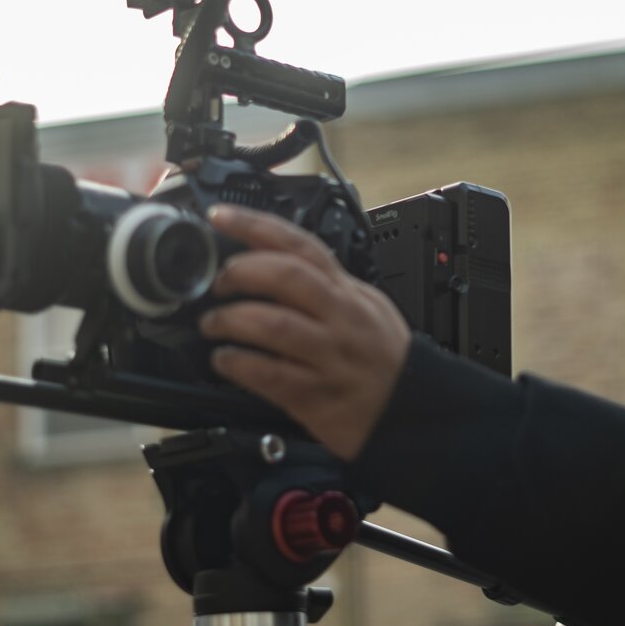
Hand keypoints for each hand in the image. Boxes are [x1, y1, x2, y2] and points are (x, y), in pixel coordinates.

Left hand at [198, 204, 411, 460]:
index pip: (300, 245)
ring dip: (231, 320)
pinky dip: (238, 364)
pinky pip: (269, 374)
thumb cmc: (383, 356)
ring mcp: (328, 356)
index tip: (221, 217)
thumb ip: (325, 283)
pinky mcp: (316, 395)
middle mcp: (339, 318)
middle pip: (285, 276)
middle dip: (241, 272)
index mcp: (346, 291)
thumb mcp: (366, 305)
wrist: (411, 408)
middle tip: (218, 282)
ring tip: (213, 324)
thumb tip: (271, 260)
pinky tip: (225, 360)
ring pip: (273, 325)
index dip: (255, 226)